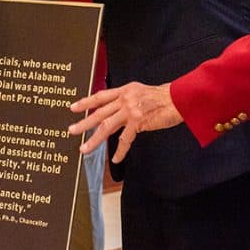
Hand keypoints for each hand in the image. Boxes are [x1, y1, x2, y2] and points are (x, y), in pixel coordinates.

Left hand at [68, 81, 182, 162]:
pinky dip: (120, 151)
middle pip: (99, 112)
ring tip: (84, 148)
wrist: (179, 98)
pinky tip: (116, 159)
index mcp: (124, 90)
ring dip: (94, 139)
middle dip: (83, 123)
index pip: (101, 96)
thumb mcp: (140, 92)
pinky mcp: (139, 121)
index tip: (73, 107)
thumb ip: (127, 99)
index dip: (86, 102)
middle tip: (71, 131)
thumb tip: (115, 109)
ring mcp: (130, 110)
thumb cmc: (162, 97)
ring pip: (106, 126)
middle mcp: (125, 99)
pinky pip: (125, 139)